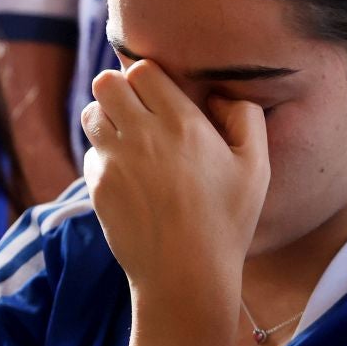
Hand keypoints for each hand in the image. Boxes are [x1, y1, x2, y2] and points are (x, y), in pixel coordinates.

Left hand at [80, 61, 269, 313]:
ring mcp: (115, 161)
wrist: (186, 275)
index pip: (142, 70)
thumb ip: (246, 118)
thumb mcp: (256, 168)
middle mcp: (143, 135)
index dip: (149, 76)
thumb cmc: (227, 222)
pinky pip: (90, 153)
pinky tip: (127, 175)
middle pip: (107, 83)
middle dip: (120, 89)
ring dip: (106, 118)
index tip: (159, 93)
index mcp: (182, 123)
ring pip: (91, 113)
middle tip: (137, 110)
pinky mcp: (98, 187)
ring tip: (128, 138)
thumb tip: (220, 94)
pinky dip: (103, 156)